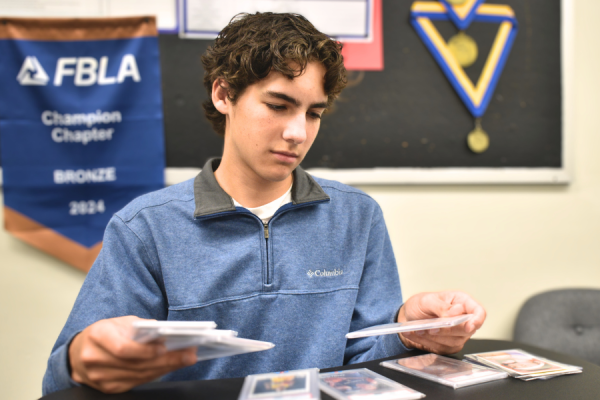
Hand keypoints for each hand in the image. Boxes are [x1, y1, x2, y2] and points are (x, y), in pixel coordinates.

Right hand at [69, 316, 197, 392]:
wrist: (79, 352)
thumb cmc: (105, 333)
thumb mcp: (120, 322)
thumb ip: (140, 327)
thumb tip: (166, 333)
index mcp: (97, 336)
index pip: (123, 348)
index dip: (145, 351)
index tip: (165, 347)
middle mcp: (95, 358)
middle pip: (135, 364)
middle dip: (166, 360)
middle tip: (188, 355)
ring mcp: (99, 377)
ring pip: (138, 376)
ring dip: (165, 368)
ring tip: (184, 360)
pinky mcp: (107, 388)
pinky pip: (136, 383)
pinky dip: (154, 375)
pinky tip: (168, 367)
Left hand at [397, 291, 485, 353]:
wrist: (408, 317)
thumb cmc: (421, 304)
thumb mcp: (427, 300)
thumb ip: (441, 306)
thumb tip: (454, 313)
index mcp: (462, 303)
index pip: (479, 312)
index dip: (477, 320)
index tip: (468, 327)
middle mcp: (463, 320)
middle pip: (466, 330)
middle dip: (447, 330)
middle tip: (431, 328)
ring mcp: (457, 335)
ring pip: (454, 342)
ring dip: (434, 337)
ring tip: (418, 329)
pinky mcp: (448, 346)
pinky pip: (441, 348)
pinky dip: (426, 342)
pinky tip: (415, 334)